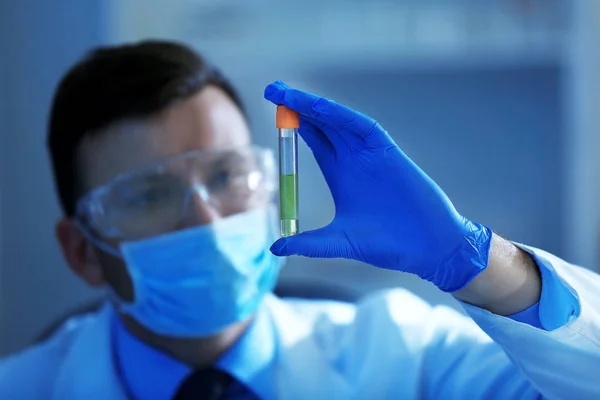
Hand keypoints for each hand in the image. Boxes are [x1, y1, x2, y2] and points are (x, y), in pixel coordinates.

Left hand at [264, 81, 491, 291]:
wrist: (425, 246)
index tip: (271, 109)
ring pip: (337, 121)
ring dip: (313, 106)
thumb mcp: (339, 242)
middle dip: (297, 106)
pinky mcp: (388, 152)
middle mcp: (352, 158)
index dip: (292, 124)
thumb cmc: (386, 244)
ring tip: (286, 93)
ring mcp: (370, 153)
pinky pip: (362, 127)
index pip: (312, 139)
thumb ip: (309, 243)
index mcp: (340, 173)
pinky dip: (341, 117)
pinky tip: (319, 109)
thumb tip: (275, 247)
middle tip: (272, 89)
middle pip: (321, 123)